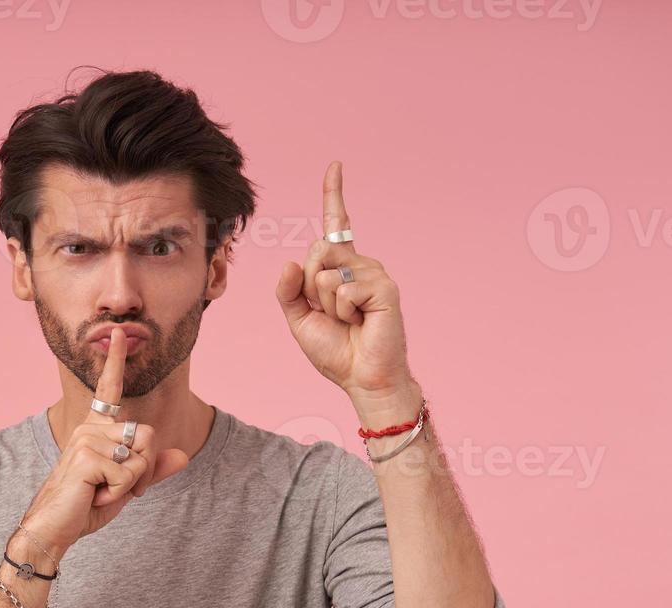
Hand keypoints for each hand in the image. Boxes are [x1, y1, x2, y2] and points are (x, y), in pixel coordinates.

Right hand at [17, 326, 189, 553]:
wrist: (55, 528)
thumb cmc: (86, 505)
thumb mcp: (127, 487)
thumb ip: (153, 471)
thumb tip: (183, 456)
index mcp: (96, 429)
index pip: (109, 391)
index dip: (115, 361)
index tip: (118, 333)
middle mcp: (91, 428)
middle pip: (148, 435)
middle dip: (146, 470)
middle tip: (118, 488)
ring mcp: (87, 439)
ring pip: (142, 455)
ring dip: (132, 484)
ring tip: (102, 491)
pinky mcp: (88, 456)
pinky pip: (130, 473)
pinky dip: (121, 492)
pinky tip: (96, 495)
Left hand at [274, 160, 413, 398]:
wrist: (362, 377)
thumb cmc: (335, 350)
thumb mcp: (298, 319)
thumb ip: (287, 291)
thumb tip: (290, 261)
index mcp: (339, 268)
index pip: (335, 226)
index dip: (334, 195)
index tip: (335, 166)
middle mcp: (358, 264)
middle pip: (315, 252)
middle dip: (310, 288)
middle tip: (332, 315)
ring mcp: (373, 273)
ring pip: (324, 273)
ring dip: (326, 305)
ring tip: (349, 321)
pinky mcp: (384, 286)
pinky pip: (342, 289)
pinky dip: (343, 312)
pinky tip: (361, 323)